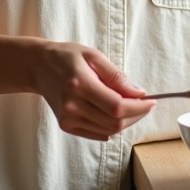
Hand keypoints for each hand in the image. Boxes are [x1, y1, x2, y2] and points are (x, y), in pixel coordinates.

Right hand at [31, 41, 156, 140]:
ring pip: (108, 130)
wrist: (38, 67)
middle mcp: (72, 105)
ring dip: (126, 121)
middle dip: (136, 115)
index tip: (151, 101)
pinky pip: (97, 134)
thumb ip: (116, 76)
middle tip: (144, 104)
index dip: (138, 107)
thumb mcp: (93, 56)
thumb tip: (138, 93)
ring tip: (130, 106)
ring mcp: (67, 118)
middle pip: (114, 122)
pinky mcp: (66, 125)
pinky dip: (111, 127)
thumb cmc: (66, 57)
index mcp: (80, 84)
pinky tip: (113, 114)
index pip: (117, 106)